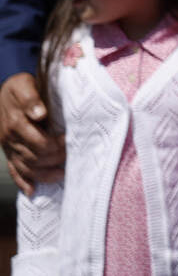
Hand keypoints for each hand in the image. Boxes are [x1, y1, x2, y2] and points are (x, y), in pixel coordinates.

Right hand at [0, 72, 64, 194]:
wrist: (4, 91)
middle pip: (35, 158)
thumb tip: (40, 114)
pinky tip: (32, 191)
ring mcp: (9, 148)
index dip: (57, 146)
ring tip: (63, 175)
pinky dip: (23, 182)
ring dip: (44, 174)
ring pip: (26, 168)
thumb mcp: (23, 85)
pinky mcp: (8, 152)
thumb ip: (31, 99)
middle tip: (73, 157)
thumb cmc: (20, 86)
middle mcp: (11, 139)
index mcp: (17, 124)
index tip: (72, 141)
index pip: (40, 143)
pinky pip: (13, 170)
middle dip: (55, 159)